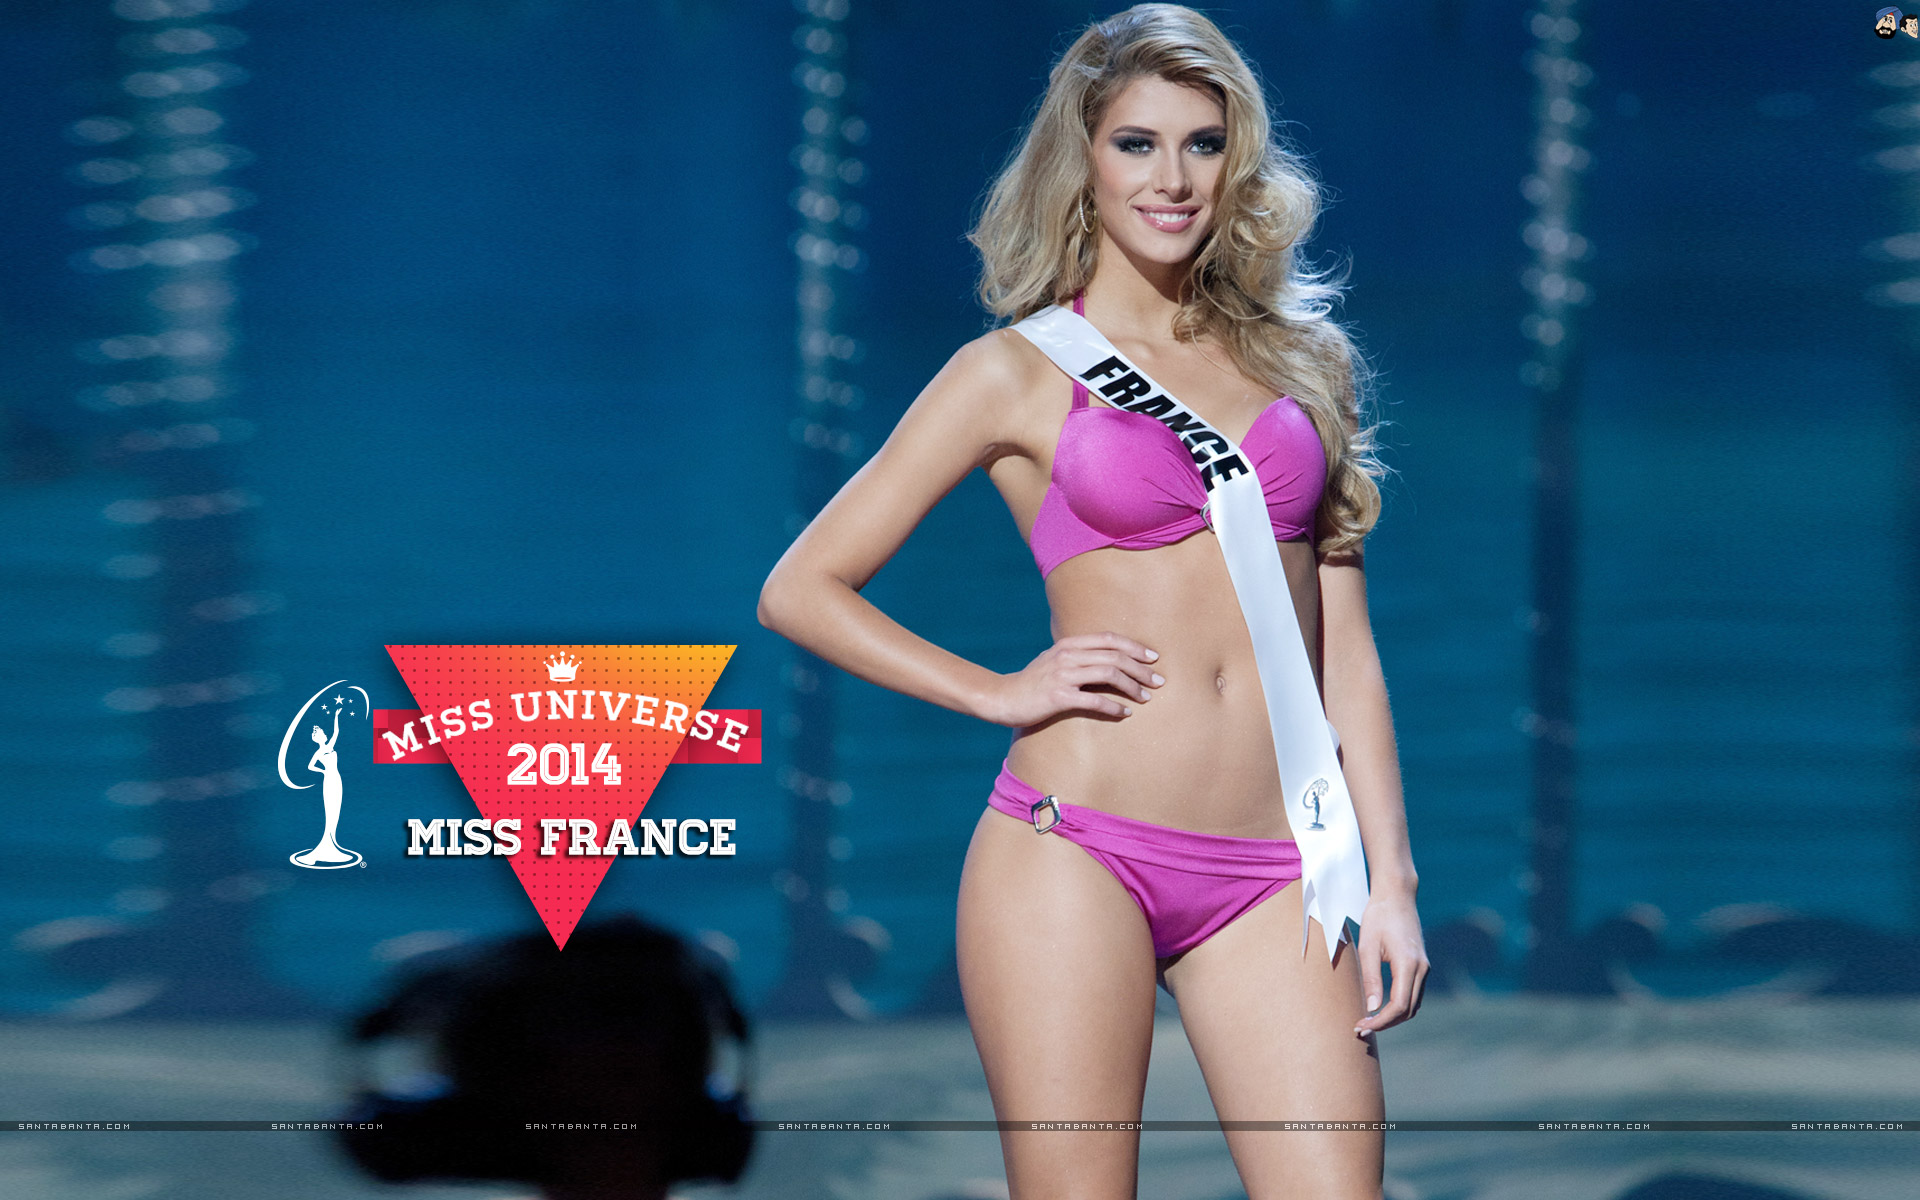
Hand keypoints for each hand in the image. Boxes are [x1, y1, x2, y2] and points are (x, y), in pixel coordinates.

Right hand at [980, 632, 1163, 726]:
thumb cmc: (1032, 682)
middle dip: (1141, 669)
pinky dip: (1114, 706)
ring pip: (1109, 674)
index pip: (1109, 639)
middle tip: (1158, 681)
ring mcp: (1063, 675)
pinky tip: (1125, 713)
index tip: (1153, 658)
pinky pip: (1094, 700)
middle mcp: (1068, 655)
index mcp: (1068, 644)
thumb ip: (1077, 656)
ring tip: (1147, 698)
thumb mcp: (1054, 660)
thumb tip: (1106, 659)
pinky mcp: (1059, 697)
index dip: (1134, 646)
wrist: (1002, 698)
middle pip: (1114, 656)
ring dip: (1133, 687)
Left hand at [1353, 889, 1427, 1037]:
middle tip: (1361, 1027)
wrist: (1397, 896)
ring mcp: (1424, 967)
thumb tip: (1371, 1008)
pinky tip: (1381, 1007)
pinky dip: (1400, 1006)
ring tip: (1369, 1020)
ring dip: (1394, 1017)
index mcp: (1409, 964)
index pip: (1399, 1006)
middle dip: (1386, 1023)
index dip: (1381, 1021)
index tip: (1362, 1026)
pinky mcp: (1421, 965)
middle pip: (1408, 1010)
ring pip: (1413, 1004)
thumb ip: (1371, 978)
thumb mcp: (1368, 946)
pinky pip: (1414, 994)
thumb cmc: (1378, 917)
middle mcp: (1422, 969)